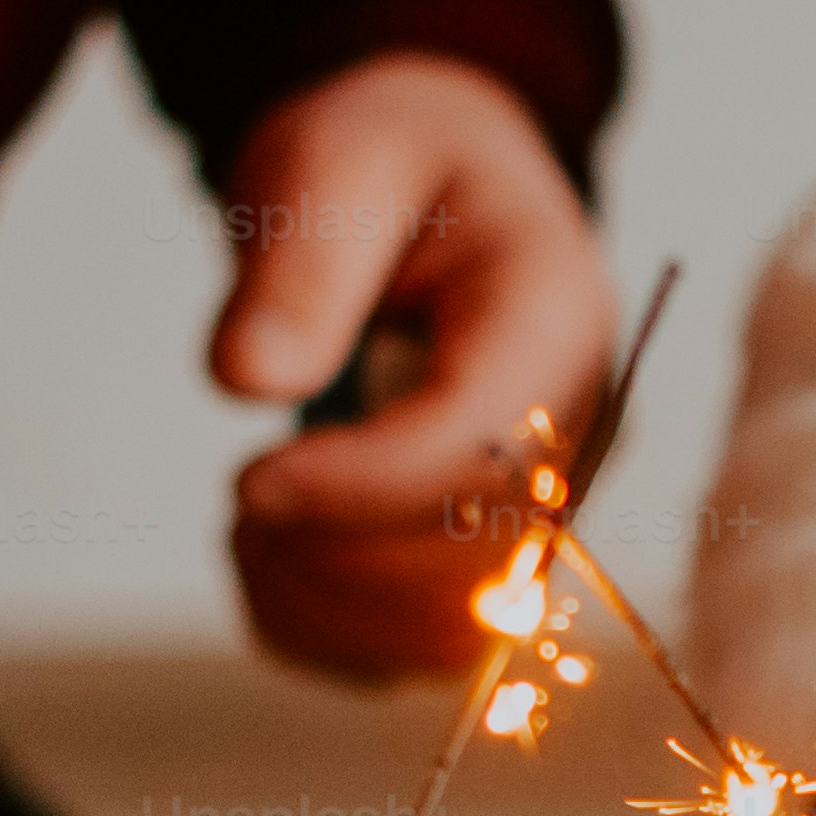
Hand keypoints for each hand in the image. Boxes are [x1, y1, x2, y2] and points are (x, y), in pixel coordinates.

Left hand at [208, 52, 613, 681]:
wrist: (439, 185)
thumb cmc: (392, 163)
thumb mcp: (337, 164)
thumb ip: (300, 266)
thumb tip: (247, 380)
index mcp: (557, 322)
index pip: (490, 451)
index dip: (366, 490)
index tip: (246, 480)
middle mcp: (573, 440)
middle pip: (476, 567)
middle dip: (335, 554)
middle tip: (242, 493)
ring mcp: (535, 515)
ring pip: (446, 635)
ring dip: (322, 601)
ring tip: (250, 516)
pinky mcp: (481, 565)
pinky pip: (405, 653)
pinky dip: (317, 630)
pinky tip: (268, 553)